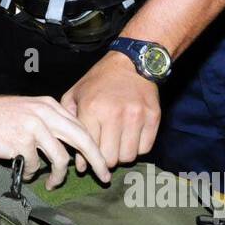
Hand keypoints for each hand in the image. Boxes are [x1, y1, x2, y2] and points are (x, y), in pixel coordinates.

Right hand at [0, 95, 108, 185]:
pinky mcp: (21, 141)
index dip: (93, 147)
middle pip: (81, 139)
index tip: (101, 163)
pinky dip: (30, 173)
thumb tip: (71, 143)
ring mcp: (33, 126)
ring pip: (60, 158)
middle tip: (104, 176)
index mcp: (48, 104)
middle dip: (96, 160)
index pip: (81, 126)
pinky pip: (35, 166)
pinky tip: (23, 171)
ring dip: (58, 176)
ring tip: (54, 184)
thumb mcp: (27, 111)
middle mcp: (44, 113)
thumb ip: (49, 122)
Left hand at [61, 51, 159, 173]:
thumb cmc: (99, 81)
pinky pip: (145, 148)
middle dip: (106, 160)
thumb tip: (78, 161)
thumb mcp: (75, 95)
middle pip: (111, 159)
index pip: (89, 150)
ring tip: (117, 144)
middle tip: (105, 152)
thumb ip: (71, 125)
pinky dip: (137, 147)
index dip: (87, 159)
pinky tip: (131, 137)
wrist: (131, 62)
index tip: (87, 160)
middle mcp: (114, 114)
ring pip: (129, 157)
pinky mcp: (153, 117)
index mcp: (91, 109)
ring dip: (122, 155)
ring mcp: (136, 116)